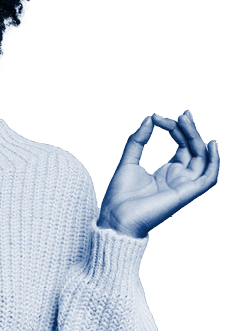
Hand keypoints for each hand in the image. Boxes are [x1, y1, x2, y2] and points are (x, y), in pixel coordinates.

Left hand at [97, 110, 218, 238]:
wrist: (116, 216)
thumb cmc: (120, 195)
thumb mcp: (128, 161)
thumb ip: (138, 140)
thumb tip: (150, 118)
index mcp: (166, 172)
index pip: (182, 146)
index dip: (175, 129)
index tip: (158, 118)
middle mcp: (178, 178)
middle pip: (194, 150)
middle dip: (189, 130)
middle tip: (182, 114)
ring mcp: (183, 186)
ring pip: (202, 160)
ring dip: (198, 139)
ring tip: (187, 121)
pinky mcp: (185, 194)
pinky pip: (208, 179)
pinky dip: (214, 162)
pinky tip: (210, 145)